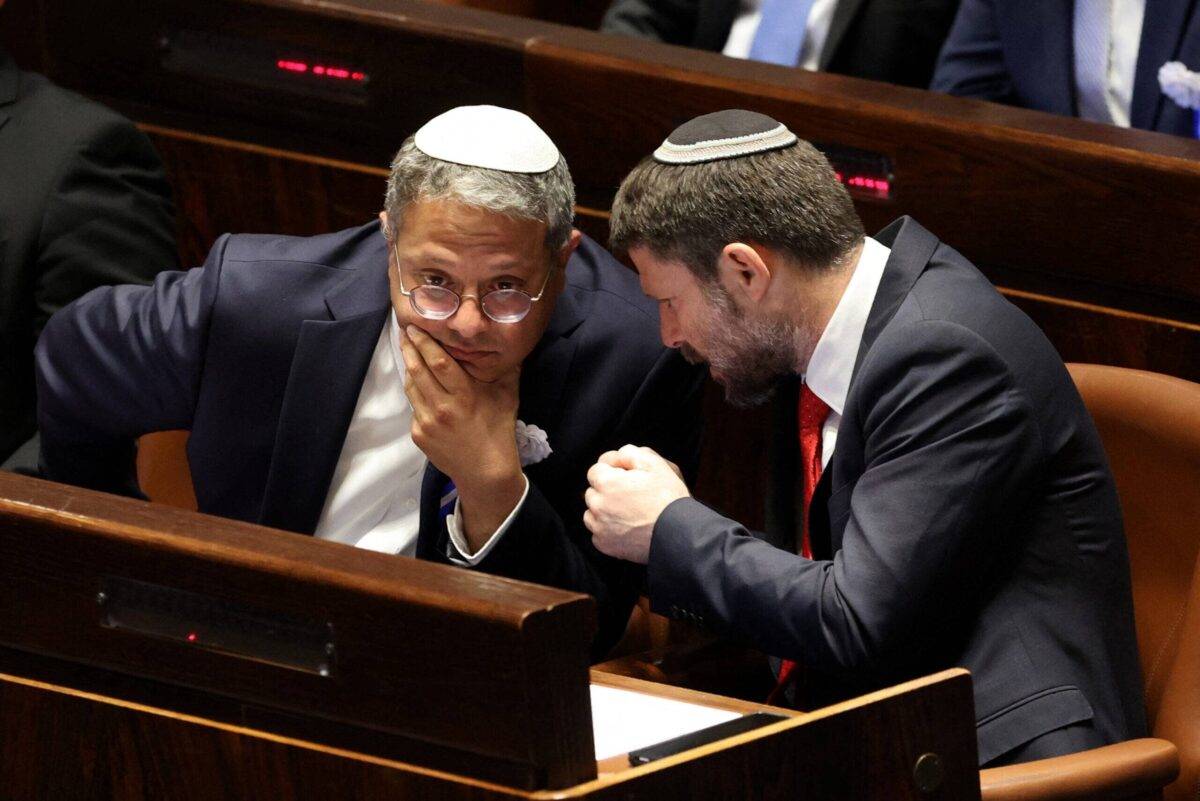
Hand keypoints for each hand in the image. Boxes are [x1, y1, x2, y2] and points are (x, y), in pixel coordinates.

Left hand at [400, 325, 524, 549]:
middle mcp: (441, 408)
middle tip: (404, 331)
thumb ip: (507, 370)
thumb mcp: (508, 398)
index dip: (424, 342)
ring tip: (407, 350)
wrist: (484, 472)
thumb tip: (510, 344)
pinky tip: (418, 383)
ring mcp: (426, 422)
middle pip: (417, 370)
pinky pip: (413, 407)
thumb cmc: (499, 431)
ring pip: (411, 387)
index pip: (438, 362)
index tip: (416, 327)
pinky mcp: (418, 434)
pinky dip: (415, 392)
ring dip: (408, 367)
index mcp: (464, 396)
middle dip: (409, 348)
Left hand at [584, 445, 690, 563]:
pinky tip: (626, 527)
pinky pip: (598, 533)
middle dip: (607, 490)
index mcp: (607, 483)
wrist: (678, 534)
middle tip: (631, 495)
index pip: (595, 470)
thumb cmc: (668, 498)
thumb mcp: (654, 464)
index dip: (612, 471)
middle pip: (593, 492)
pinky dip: (607, 530)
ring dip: (604, 510)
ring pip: (592, 513)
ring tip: (628, 512)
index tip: (626, 477)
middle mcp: (598, 505)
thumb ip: (629, 453)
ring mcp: (600, 527)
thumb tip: (614, 458)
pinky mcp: (605, 545)